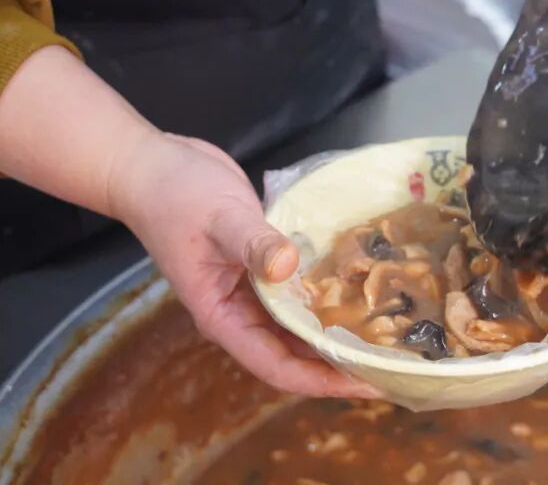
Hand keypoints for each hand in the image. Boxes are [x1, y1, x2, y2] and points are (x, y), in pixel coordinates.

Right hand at [105, 131, 377, 397]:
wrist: (155, 166)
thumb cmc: (174, 196)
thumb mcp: (219, 218)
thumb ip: (253, 243)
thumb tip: (285, 268)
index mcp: (222, 315)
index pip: (277, 366)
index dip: (322, 380)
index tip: (366, 381)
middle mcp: (240, 312)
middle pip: (295, 354)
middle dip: (339, 363)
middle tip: (393, 363)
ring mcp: (253, 290)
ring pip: (300, 326)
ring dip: (337, 332)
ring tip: (387, 336)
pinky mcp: (265, 266)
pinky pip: (300, 292)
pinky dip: (327, 297)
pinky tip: (362, 291)